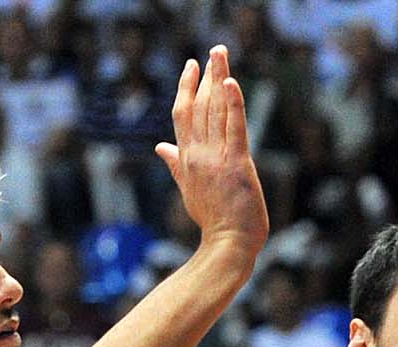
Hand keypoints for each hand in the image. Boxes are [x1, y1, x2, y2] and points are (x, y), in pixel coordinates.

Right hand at [155, 47, 267, 263]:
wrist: (227, 245)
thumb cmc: (213, 220)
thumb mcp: (188, 189)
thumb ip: (175, 164)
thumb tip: (160, 146)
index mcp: (186, 159)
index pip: (182, 115)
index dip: (186, 88)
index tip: (191, 67)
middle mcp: (197, 155)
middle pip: (199, 106)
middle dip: (205, 76)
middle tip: (213, 51)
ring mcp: (216, 159)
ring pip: (215, 111)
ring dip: (219, 78)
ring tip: (221, 53)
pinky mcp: (237, 164)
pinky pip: (235, 128)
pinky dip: (234, 104)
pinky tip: (232, 82)